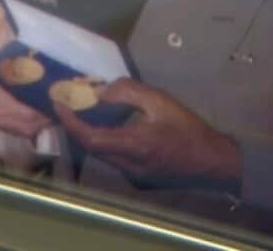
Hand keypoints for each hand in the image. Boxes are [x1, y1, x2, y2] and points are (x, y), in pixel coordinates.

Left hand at [54, 78, 241, 192]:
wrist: (213, 162)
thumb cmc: (189, 129)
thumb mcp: (160, 101)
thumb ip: (127, 92)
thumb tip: (99, 91)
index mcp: (133, 146)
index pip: (90, 138)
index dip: (70, 121)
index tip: (58, 104)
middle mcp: (128, 167)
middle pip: (92, 146)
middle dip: (78, 125)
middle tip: (71, 104)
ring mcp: (133, 177)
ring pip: (103, 154)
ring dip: (94, 133)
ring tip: (90, 111)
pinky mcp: (139, 180)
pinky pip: (116, 159)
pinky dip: (109, 141)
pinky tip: (116, 127)